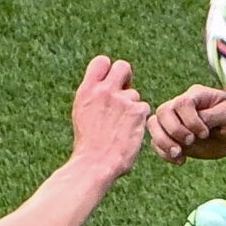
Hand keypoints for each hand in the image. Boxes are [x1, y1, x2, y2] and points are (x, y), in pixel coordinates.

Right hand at [68, 55, 149, 180]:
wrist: (95, 164)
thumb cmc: (88, 144)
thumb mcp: (82, 113)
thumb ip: (94, 96)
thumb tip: (106, 85)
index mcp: (87, 90)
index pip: (102, 61)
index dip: (109, 70)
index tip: (110, 83)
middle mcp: (104, 91)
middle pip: (123, 67)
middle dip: (126, 78)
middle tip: (124, 95)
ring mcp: (122, 100)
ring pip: (135, 94)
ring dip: (132, 107)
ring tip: (121, 127)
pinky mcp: (137, 111)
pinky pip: (143, 108)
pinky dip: (139, 120)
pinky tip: (130, 132)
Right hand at [148, 84, 225, 163]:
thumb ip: (213, 116)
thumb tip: (196, 121)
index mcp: (196, 95)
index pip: (182, 103)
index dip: (190, 120)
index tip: (205, 133)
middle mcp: (180, 106)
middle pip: (162, 112)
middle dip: (174, 130)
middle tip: (190, 142)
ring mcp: (174, 121)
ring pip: (153, 125)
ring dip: (163, 141)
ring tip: (179, 153)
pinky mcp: (171, 137)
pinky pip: (156, 143)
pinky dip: (164, 153)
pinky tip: (180, 160)